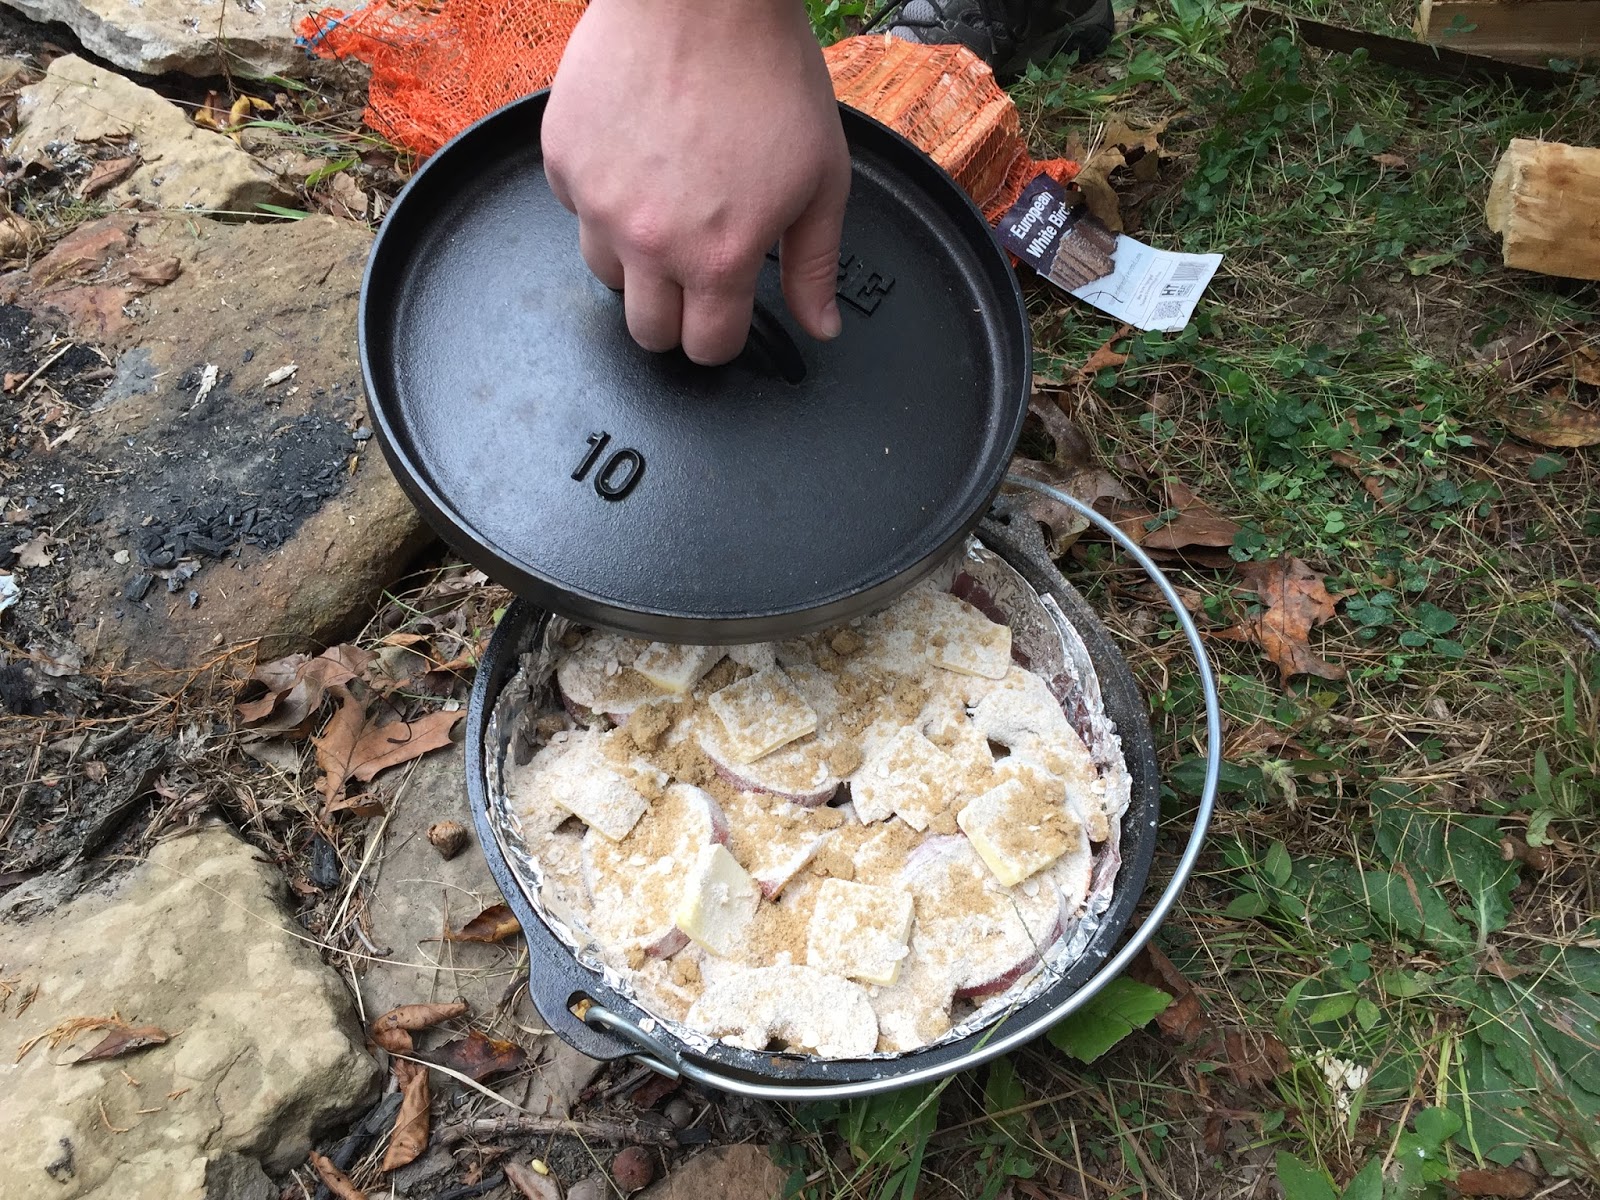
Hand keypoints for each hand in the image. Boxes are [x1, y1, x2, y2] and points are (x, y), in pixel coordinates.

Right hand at [543, 0, 849, 364]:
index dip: (724, 333)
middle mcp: (650, 243)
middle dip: (677, 314)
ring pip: (606, 275)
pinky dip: (603, 195)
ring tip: (668, 203)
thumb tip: (821, 327)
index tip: (730, 308)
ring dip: (635, 258)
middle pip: (648, 334)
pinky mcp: (562, 160)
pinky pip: (575, 208)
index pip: (707, 348)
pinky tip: (637, 154)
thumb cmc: (768, 73)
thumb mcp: (822, 179)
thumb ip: (815, 265)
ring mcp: (597, 203)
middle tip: (696, 265)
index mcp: (718, 257)